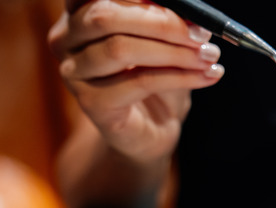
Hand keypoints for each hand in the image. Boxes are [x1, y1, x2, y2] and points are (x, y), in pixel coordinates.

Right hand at [48, 0, 223, 161]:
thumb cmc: (155, 75)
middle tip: (202, 33)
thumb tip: (191, 12)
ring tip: (209, 56)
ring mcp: (74, 73)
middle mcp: (65, 40)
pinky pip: (140, 82)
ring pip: (121, 50)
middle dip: (162, 22)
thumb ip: (164, 18)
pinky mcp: (92, 104)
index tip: (182, 4)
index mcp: (78, 13)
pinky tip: (208, 75)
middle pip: (106, 17)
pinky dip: (181, 76)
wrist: (151, 128)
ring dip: (175, 51)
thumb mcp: (161, 39)